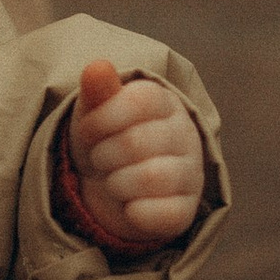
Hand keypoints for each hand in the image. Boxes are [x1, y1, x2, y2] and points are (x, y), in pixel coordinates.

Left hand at [64, 58, 201, 249]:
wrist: (114, 187)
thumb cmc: (106, 140)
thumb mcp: (95, 112)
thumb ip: (98, 90)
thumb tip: (97, 66)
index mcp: (165, 102)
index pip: (140, 101)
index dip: (103, 118)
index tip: (88, 131)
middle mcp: (186, 135)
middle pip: (137, 142)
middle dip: (103, 155)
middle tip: (100, 159)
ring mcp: (190, 173)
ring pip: (151, 177)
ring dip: (116, 183)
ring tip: (113, 180)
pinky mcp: (187, 209)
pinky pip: (164, 214)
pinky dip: (135, 212)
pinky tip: (129, 205)